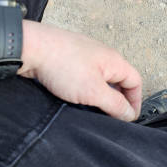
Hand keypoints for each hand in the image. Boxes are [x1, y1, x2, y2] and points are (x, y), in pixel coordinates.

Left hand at [19, 22, 142, 121]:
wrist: (31, 48)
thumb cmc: (62, 64)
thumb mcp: (93, 92)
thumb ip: (114, 104)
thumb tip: (129, 114)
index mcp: (114, 60)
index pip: (135, 82)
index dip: (135, 101)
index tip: (129, 118)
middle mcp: (102, 55)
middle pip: (118, 81)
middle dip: (117, 100)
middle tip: (111, 117)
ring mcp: (85, 56)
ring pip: (100, 79)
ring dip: (99, 95)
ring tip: (92, 110)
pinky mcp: (69, 59)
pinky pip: (84, 77)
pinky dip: (84, 89)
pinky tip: (75, 99)